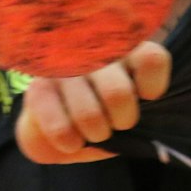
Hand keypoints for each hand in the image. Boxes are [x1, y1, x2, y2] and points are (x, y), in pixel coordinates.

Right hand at [15, 41, 171, 163]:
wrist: (62, 121)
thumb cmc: (108, 109)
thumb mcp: (132, 103)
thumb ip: (146, 109)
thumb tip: (145, 130)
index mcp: (127, 48)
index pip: (151, 60)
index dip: (152, 86)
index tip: (147, 96)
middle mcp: (95, 49)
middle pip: (118, 94)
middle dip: (122, 120)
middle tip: (117, 122)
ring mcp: (64, 66)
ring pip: (88, 113)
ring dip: (95, 132)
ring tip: (94, 132)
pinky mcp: (38, 86)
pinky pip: (59, 126)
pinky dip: (69, 141)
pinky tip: (72, 142)